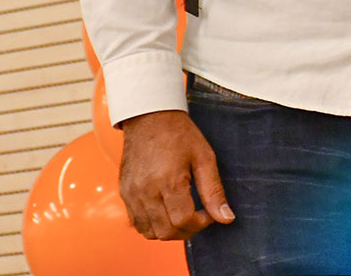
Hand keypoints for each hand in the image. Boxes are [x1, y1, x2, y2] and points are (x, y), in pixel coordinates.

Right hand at [117, 109, 232, 239]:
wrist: (149, 117)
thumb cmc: (178, 134)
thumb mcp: (204, 157)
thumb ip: (213, 191)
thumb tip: (226, 218)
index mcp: (168, 181)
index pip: (183, 221)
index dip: (201, 223)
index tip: (209, 212)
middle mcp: (146, 191)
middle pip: (166, 232)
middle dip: (188, 230)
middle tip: (199, 215)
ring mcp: (132, 194)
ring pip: (150, 232)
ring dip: (170, 231)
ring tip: (183, 214)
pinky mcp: (124, 193)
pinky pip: (137, 224)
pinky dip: (153, 226)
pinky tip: (166, 212)